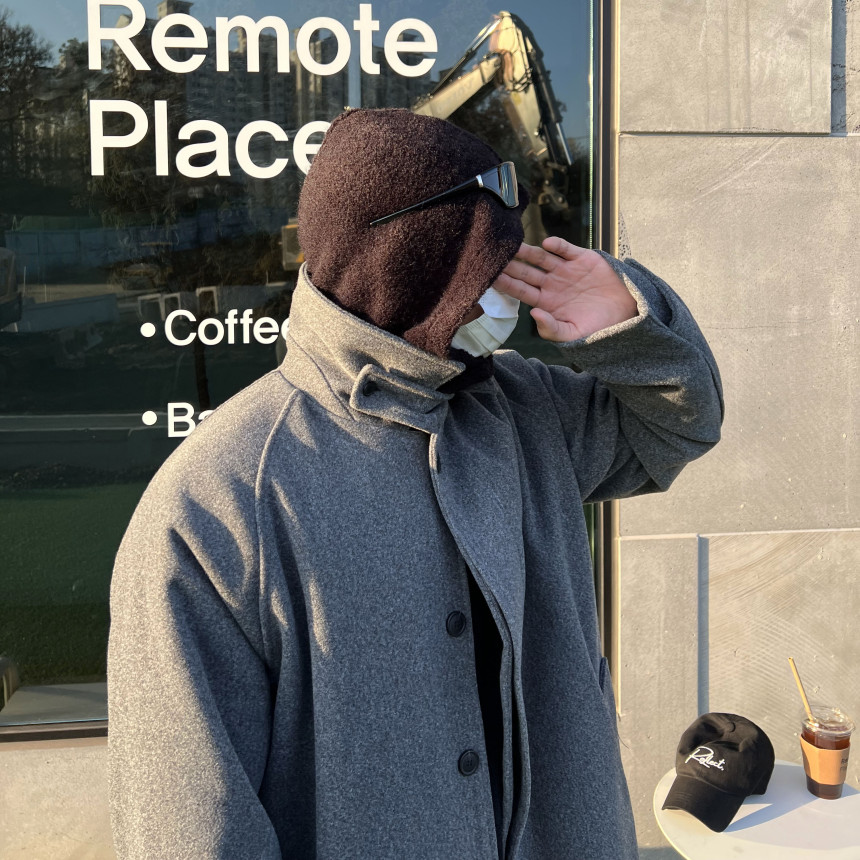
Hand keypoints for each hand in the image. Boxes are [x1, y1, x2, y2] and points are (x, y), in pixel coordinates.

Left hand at [494, 237, 637, 341]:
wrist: (626, 313)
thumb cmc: (597, 327)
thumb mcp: (573, 335)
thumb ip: (551, 329)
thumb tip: (534, 314)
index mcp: (546, 301)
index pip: (521, 291)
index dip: (506, 284)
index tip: (490, 277)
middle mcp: (552, 284)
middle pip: (526, 272)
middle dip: (510, 265)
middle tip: (493, 256)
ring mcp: (566, 270)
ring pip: (541, 258)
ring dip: (528, 251)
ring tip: (514, 245)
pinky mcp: (582, 259)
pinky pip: (566, 250)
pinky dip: (557, 246)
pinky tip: (547, 244)